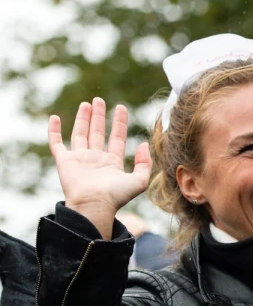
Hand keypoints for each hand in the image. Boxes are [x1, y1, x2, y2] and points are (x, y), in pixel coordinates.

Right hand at [49, 97, 151, 239]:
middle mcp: (95, 159)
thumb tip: (142, 143)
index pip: (116, 138)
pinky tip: (55, 118)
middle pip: (97, 133)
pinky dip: (54, 131)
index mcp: (112, 163)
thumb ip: (144, 163)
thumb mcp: (139, 181)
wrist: (93, 205)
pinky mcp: (64, 161)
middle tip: (99, 100)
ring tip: (86, 104)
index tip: (121, 107)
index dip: (119, 123)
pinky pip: (57, 143)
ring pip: (80, 134)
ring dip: (83, 119)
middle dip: (99, 116)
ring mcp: (79, 159)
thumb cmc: (115, 196)